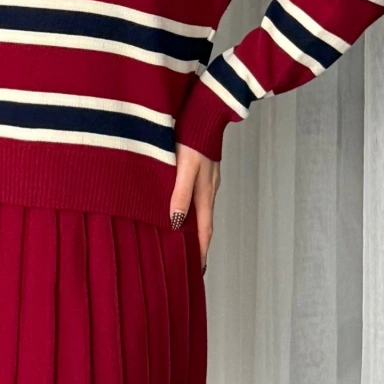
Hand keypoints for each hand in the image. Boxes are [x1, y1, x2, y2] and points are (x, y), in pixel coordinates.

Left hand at [169, 143, 220, 273]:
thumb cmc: (193, 138)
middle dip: (198, 244)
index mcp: (205, 193)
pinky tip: (182, 207)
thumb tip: (175, 222)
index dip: (201, 251)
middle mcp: (208, 189)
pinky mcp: (203, 170)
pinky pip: (197, 196)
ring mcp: (207, 180)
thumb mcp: (184, 168)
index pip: (204, 231)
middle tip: (192, 263)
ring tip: (184, 240)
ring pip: (200, 209)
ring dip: (194, 227)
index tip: (199, 271)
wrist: (206, 112)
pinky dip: (191, 208)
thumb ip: (180, 194)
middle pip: (204, 224)